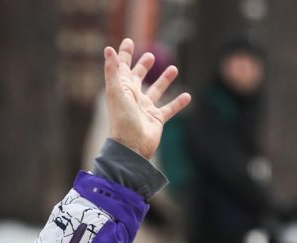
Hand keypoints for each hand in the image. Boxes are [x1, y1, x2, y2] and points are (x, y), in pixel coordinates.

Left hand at [103, 39, 190, 160]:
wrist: (131, 147)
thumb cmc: (122, 120)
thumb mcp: (116, 92)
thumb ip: (112, 71)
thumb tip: (108, 49)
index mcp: (123, 89)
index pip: (122, 68)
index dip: (124, 55)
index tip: (128, 42)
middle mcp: (134, 98)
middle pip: (138, 78)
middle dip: (143, 67)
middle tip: (150, 56)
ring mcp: (145, 109)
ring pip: (156, 91)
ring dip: (164, 80)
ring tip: (174, 69)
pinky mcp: (156, 120)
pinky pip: (169, 109)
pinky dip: (178, 103)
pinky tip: (187, 96)